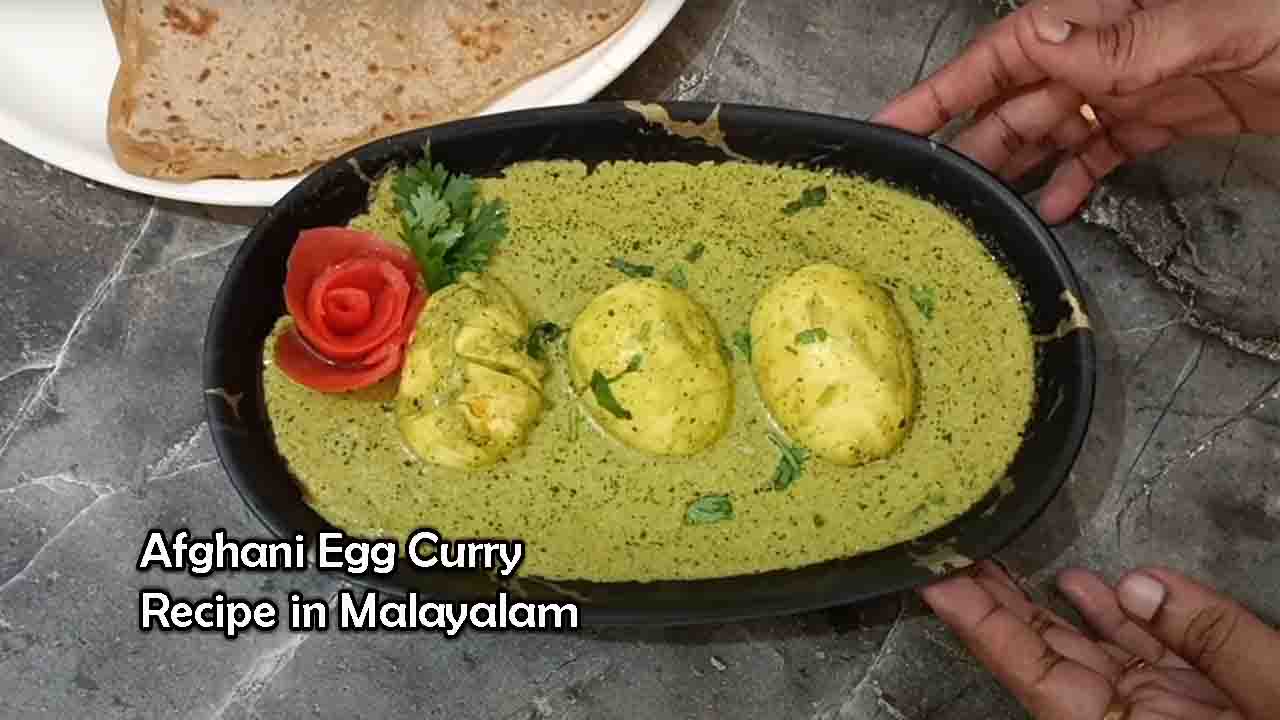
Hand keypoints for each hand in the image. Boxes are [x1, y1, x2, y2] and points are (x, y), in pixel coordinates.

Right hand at [873, 0, 1279, 223]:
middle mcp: (1110, 46)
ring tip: (981, 210)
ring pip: (1053, 128)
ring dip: (1016, 169)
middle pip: (1016, 98)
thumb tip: (1039, 40)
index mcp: (1106, 14)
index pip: (1003, 53)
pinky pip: (1103, 149)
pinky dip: (1076, 178)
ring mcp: (1136, 81)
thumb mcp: (1215, 23)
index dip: (941, 91)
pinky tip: (1053, 207)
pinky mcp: (1165, 113)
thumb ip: (1125, 38)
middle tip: (925, 190)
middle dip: (968, 141)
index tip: (893, 123)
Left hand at [920, 560, 1279, 718]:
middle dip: (999, 606)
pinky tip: (1092, 587)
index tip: (934, 581)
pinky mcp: (1198, 713)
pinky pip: (1149, 664)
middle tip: (954, 553)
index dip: (980, 624)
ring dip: (1050, 608)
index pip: (1033, 673)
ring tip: (1005, 560)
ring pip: (1094, 657)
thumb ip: (1215, 643)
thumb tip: (1135, 585)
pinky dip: (1122, 623)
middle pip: (1049, 660)